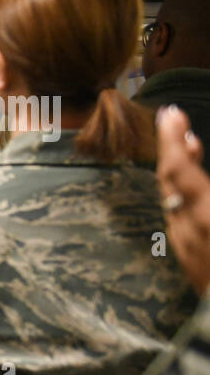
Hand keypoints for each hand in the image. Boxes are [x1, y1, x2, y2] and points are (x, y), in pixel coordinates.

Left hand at [156, 105, 209, 294]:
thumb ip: (207, 193)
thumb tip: (192, 174)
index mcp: (209, 215)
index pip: (178, 169)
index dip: (172, 139)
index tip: (170, 113)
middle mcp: (189, 230)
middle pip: (169, 181)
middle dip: (171, 148)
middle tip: (177, 122)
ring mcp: (187, 248)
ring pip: (173, 201)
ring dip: (178, 171)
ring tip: (189, 146)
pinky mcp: (190, 261)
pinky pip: (180, 219)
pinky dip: (183, 196)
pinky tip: (195, 191)